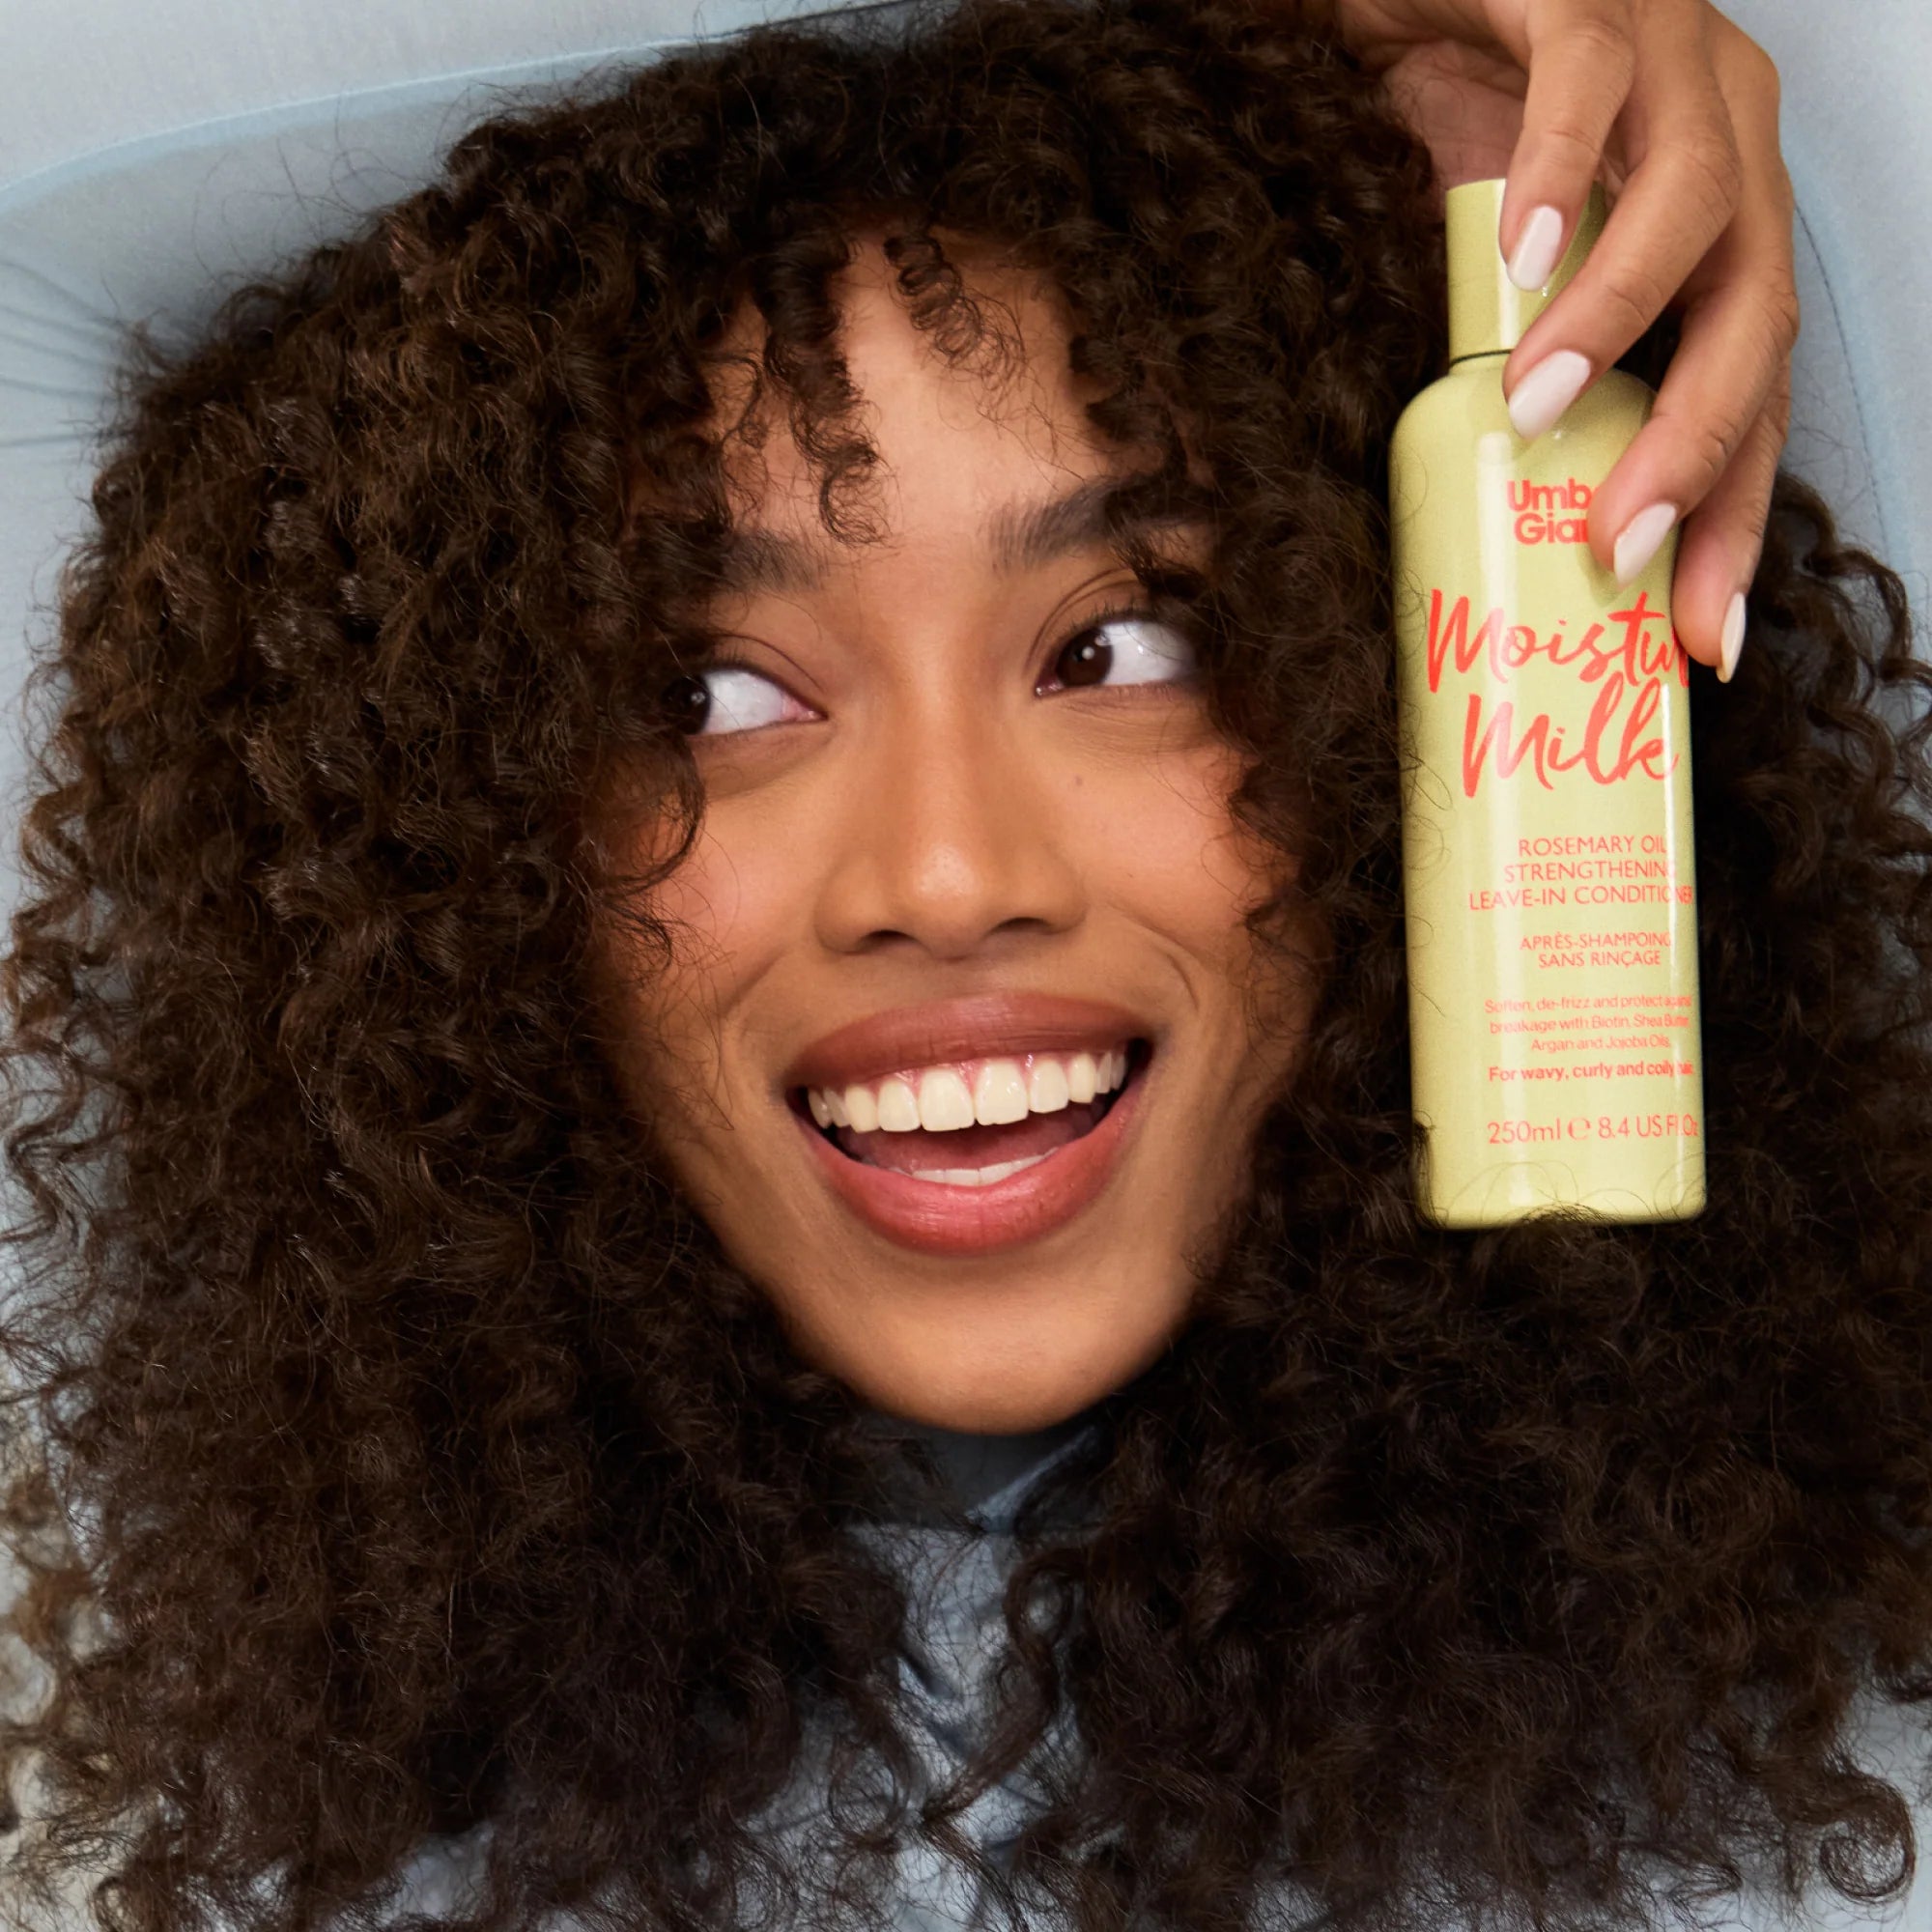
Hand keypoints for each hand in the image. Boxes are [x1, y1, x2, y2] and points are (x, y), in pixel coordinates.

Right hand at [1325, 0, 1794, 683]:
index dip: (1733, 514)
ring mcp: (1671, 57)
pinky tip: (1521, 256)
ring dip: (1620, 320)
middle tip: (1619, 545)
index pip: (1751, 385)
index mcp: (1716, 222)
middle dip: (1700, 444)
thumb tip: (1489, 522)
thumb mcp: (1492, 282)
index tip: (1698, 634)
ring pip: (1697, 200)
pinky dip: (1562, 175)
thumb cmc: (1442, 135)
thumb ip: (1515, 367)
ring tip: (1536, 408)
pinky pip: (1593, 81)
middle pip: (1753, 309)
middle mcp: (1724, 139)